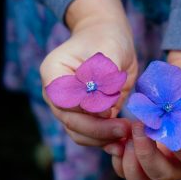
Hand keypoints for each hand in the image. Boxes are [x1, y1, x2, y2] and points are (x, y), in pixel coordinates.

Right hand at [40, 0, 137, 146]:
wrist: (110, 39)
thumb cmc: (107, 39)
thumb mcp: (109, 50)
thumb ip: (104, 76)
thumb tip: (101, 108)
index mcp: (54, 73)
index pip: (63, 101)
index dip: (85, 110)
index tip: (109, 110)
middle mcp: (57, 94)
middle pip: (70, 121)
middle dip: (98, 130)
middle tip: (124, 129)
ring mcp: (69, 108)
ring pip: (79, 133)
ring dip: (102, 138)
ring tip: (126, 134)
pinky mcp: (86, 116)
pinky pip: (91, 135)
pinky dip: (106, 139)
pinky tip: (123, 140)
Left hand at [106, 51, 180, 179]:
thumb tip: (173, 107)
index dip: (168, 136)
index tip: (157, 116)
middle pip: (160, 174)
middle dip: (144, 152)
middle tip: (136, 125)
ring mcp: (163, 164)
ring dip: (128, 160)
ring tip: (126, 133)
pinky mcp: (143, 159)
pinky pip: (125, 170)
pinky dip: (118, 155)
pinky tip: (118, 134)